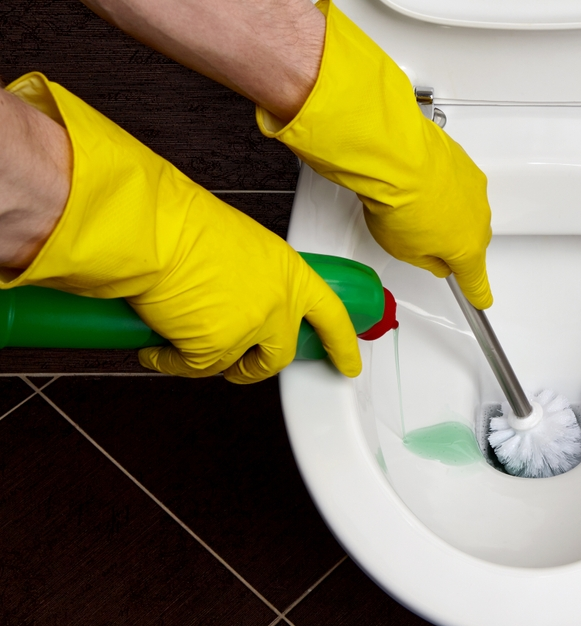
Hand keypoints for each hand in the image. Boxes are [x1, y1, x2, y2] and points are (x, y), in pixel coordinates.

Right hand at [1, 72, 360, 382]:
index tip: (349, 364)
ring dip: (211, 362)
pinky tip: (156, 349)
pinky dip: (170, 362)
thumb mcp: (240, 246)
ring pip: (233, 363)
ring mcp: (248, 329)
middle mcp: (277, 304)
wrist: (153, 229)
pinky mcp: (213, 348)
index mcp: (290, 272)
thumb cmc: (183, 223)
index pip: (331, 315)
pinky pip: (193, 367)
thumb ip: (251, 276)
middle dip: (258, 367)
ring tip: (185, 348)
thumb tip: (235, 295)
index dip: (342, 344)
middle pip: (280, 353)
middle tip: (241, 368)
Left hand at [257, 0, 493, 307]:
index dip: (478, 292)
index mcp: (467, 250)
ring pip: (464, 208)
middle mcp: (479, 220)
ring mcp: (475, 189)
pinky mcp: (465, 163)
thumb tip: (436, 258)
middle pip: (470, 240)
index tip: (482, 298)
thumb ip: (427, 259)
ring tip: (414, 204)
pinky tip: (420, 183)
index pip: (475, 280)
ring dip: (445, 210)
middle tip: (421, 238)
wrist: (397, 157)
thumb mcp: (404, 250)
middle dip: (450, 241)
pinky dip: (443, 185)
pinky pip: (457, 181)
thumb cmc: (399, 204)